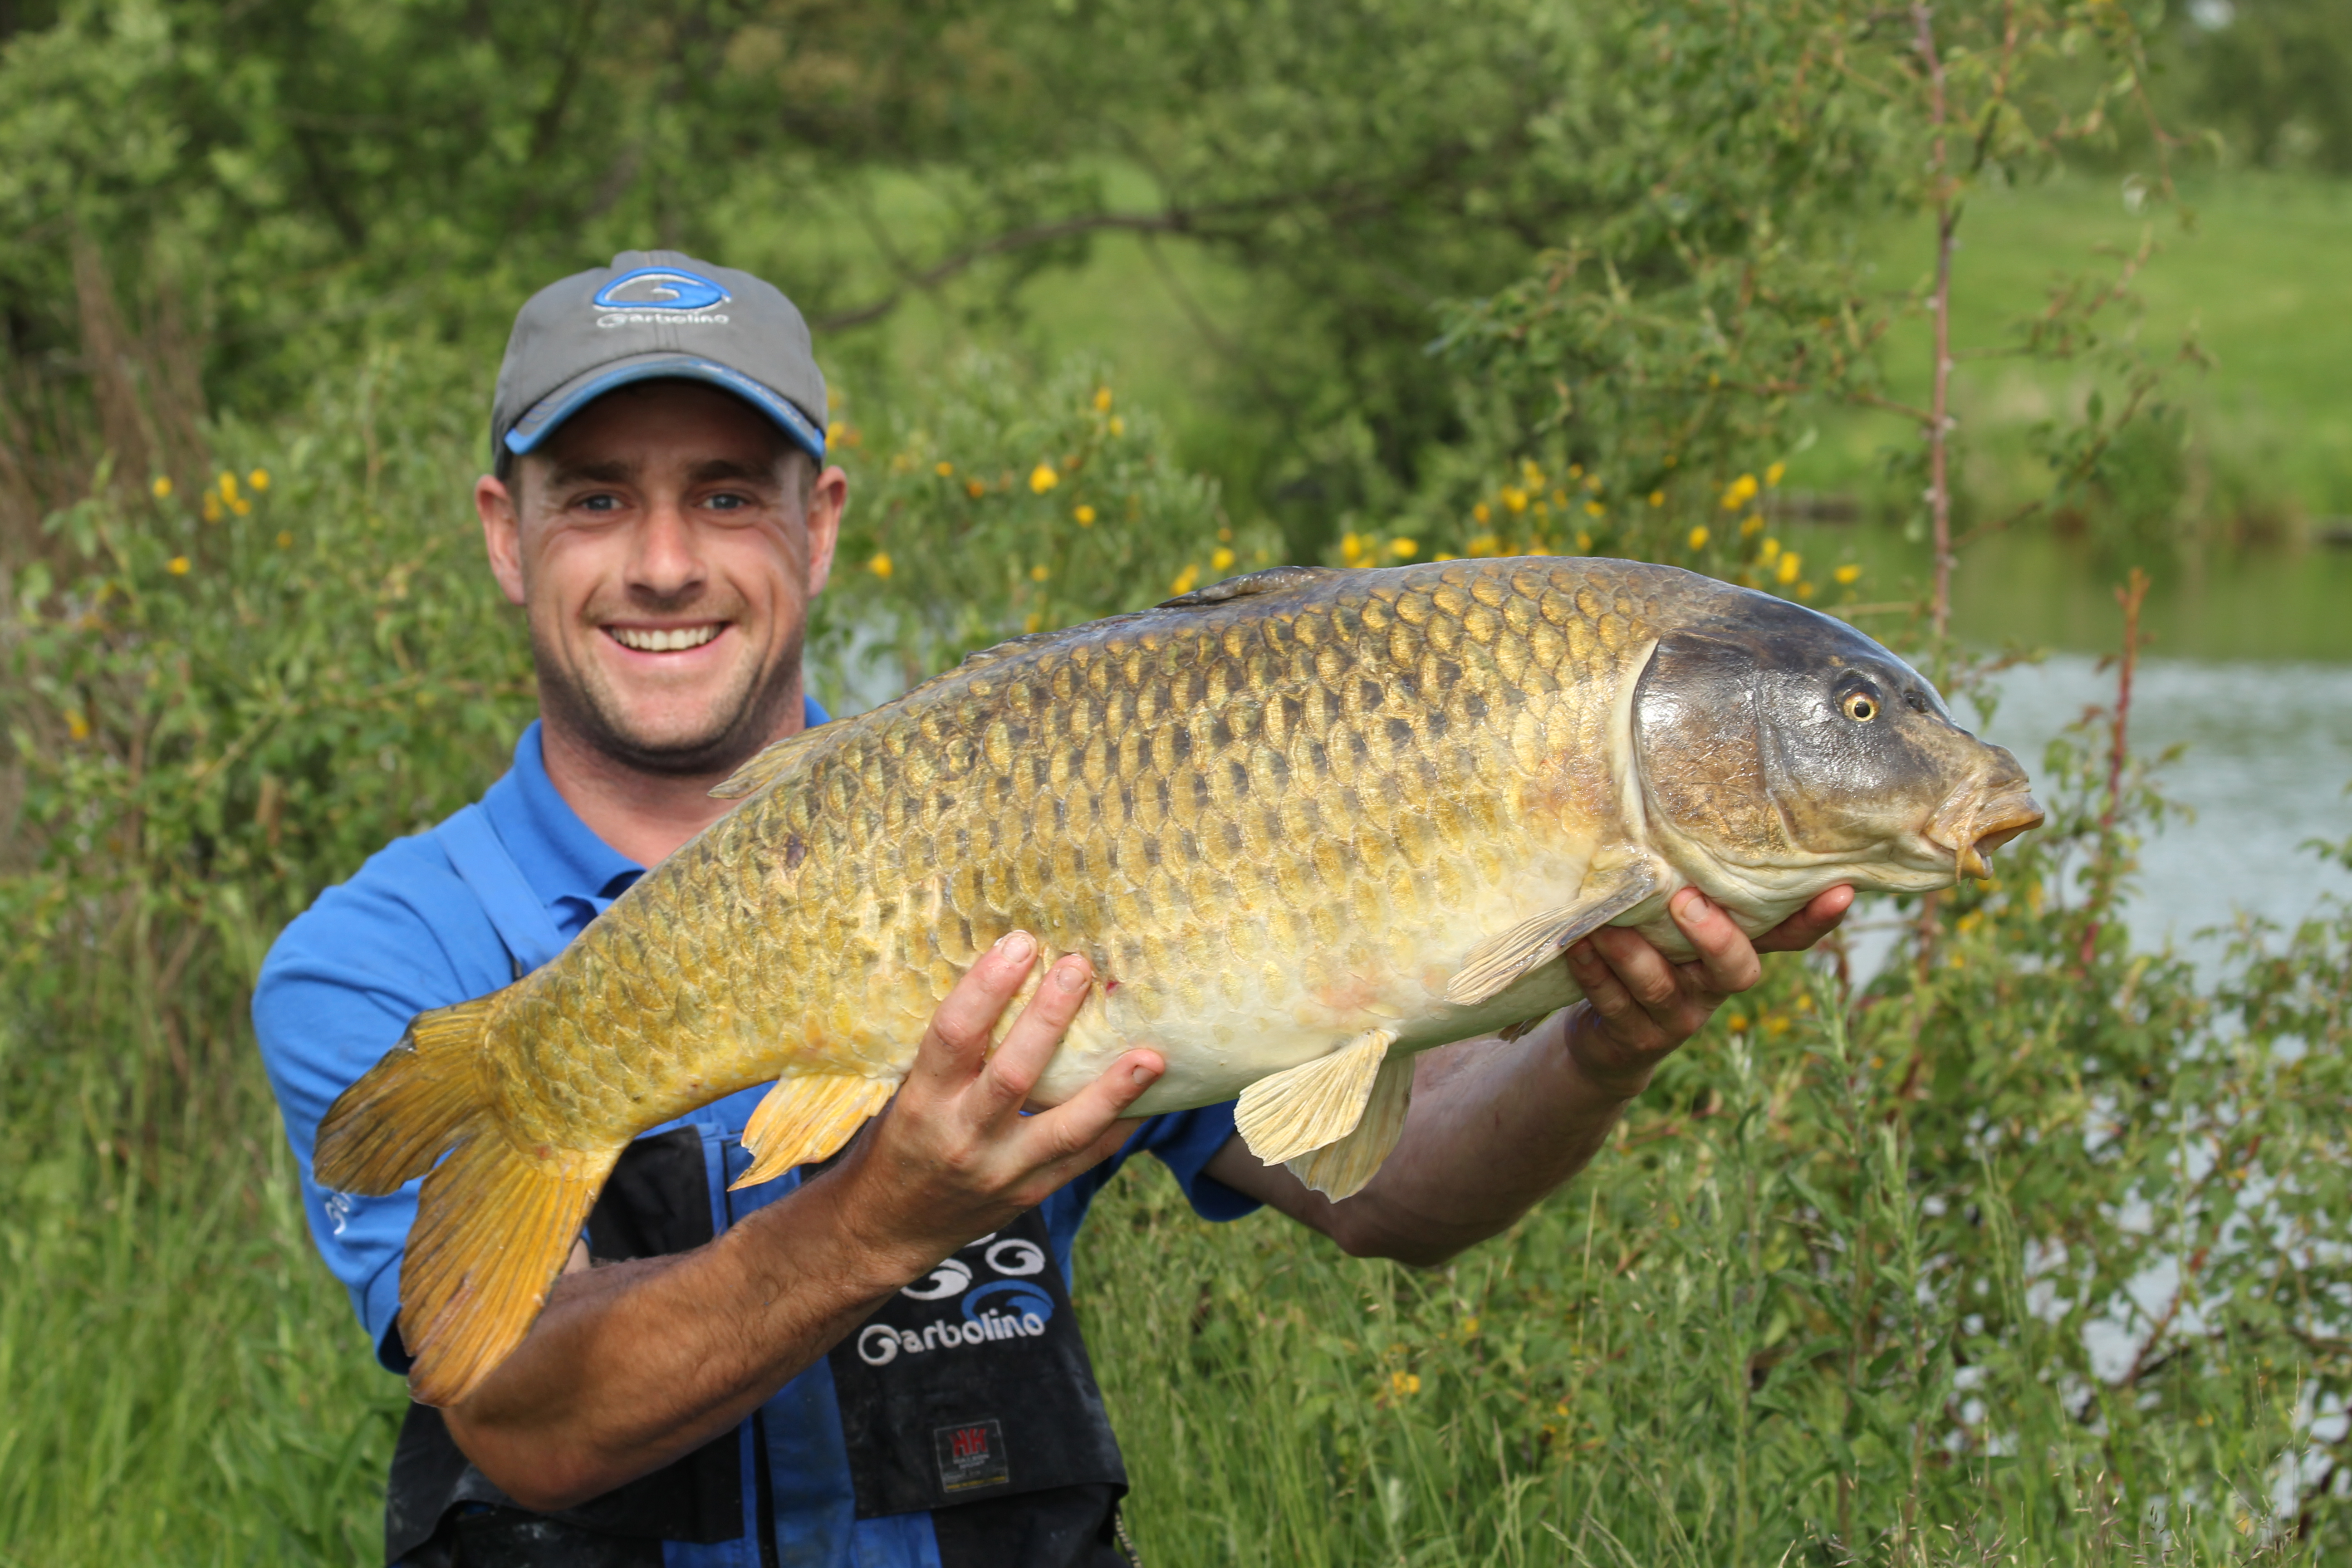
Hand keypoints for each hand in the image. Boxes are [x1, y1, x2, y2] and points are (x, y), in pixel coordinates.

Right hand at [831, 931, 1164, 1281]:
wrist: (887, 1228)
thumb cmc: (898, 1141)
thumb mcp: (903, 1092)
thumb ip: (949, 1051)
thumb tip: (1003, 977)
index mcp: (924, 1102)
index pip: (953, 1036)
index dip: (987, 987)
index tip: (1019, 943)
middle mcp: (963, 1137)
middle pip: (1014, 1075)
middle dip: (1049, 1019)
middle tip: (1080, 967)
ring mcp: (1002, 1171)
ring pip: (1065, 1129)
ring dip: (1112, 1089)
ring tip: (1152, 1055)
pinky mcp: (1031, 1193)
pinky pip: (1084, 1158)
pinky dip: (1119, 1126)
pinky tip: (1151, 1096)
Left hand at [1558, 885, 1851, 1097]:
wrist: (1609, 1037)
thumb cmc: (1647, 953)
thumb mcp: (1672, 921)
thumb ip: (1683, 886)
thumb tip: (1672, 813)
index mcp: (1734, 951)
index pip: (1789, 938)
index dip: (1815, 920)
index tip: (1840, 890)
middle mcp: (1714, 987)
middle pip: (1738, 970)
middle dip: (1715, 938)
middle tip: (1686, 902)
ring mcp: (1677, 1016)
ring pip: (1662, 987)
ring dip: (1633, 953)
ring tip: (1606, 923)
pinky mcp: (1636, 1037)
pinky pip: (1615, 1004)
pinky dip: (1595, 972)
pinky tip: (1579, 944)